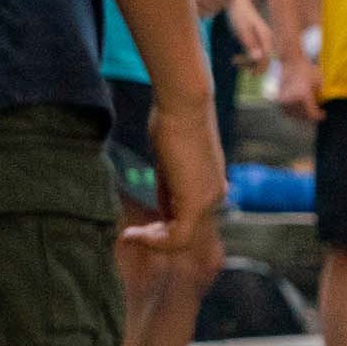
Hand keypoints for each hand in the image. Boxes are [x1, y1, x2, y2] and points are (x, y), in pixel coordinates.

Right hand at [126, 89, 225, 253]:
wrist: (184, 103)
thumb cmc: (173, 120)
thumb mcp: (170, 160)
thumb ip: (169, 185)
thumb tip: (163, 208)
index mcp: (211, 184)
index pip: (188, 218)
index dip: (162, 227)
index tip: (140, 228)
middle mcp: (215, 195)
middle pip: (186, 232)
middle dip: (157, 238)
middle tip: (132, 236)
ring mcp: (209, 199)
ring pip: (182, 239)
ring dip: (153, 242)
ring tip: (131, 236)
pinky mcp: (197, 201)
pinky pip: (178, 237)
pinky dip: (155, 241)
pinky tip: (134, 235)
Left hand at [226, 0, 274, 72]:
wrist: (236, 2)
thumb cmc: (238, 14)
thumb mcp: (242, 30)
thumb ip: (251, 44)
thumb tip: (259, 58)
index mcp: (266, 37)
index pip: (266, 60)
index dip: (254, 67)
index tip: (237, 63)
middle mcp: (268, 40)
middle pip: (265, 62)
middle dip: (252, 67)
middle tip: (235, 62)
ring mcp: (263, 41)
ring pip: (260, 61)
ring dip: (248, 64)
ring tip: (234, 61)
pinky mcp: (256, 42)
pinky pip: (255, 57)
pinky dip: (246, 60)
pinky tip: (234, 59)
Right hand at [276, 51, 323, 124]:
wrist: (291, 62)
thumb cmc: (308, 70)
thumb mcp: (320, 81)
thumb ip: (323, 96)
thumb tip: (326, 106)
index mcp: (302, 97)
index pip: (312, 114)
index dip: (319, 115)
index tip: (324, 114)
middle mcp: (291, 101)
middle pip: (303, 116)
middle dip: (311, 114)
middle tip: (317, 111)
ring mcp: (283, 101)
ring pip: (295, 115)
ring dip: (302, 114)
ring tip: (309, 108)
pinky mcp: (278, 100)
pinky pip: (287, 111)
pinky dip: (294, 110)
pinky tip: (300, 106)